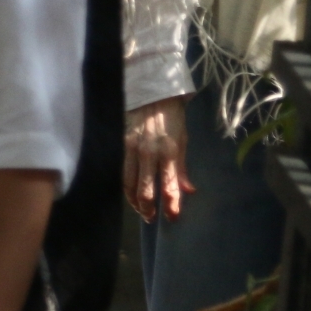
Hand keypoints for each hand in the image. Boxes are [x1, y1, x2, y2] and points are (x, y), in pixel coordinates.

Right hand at [124, 94, 194, 221]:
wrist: (152, 92)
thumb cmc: (171, 117)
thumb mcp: (183, 140)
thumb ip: (182, 168)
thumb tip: (188, 191)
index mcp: (169, 151)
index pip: (170, 186)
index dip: (172, 206)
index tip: (173, 217)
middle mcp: (149, 152)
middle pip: (145, 190)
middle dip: (148, 208)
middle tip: (152, 218)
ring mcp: (132, 148)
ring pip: (129, 184)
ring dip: (134, 201)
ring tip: (140, 209)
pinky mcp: (121, 144)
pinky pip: (121, 171)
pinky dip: (125, 185)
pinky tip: (130, 192)